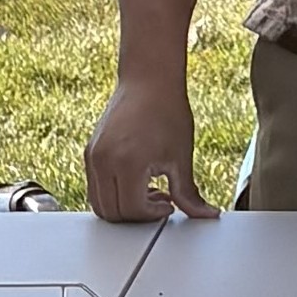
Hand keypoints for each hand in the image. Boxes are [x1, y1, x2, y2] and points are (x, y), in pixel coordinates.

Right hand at [84, 77, 218, 221]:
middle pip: (112, 213)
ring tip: (149, 192)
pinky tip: (137, 181)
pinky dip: (113, 194)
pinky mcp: (89, 152)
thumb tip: (206, 215)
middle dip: (137, 216)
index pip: (133, 210)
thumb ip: (189, 194)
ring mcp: (92, 157)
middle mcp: (103, 161)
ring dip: (123, 207)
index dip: (153, 215)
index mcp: (128, 163)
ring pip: (99, 204)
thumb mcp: (181, 158)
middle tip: (160, 202)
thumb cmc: (167, 112)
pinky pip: (95, 187)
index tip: (170, 205)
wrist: (149, 80)